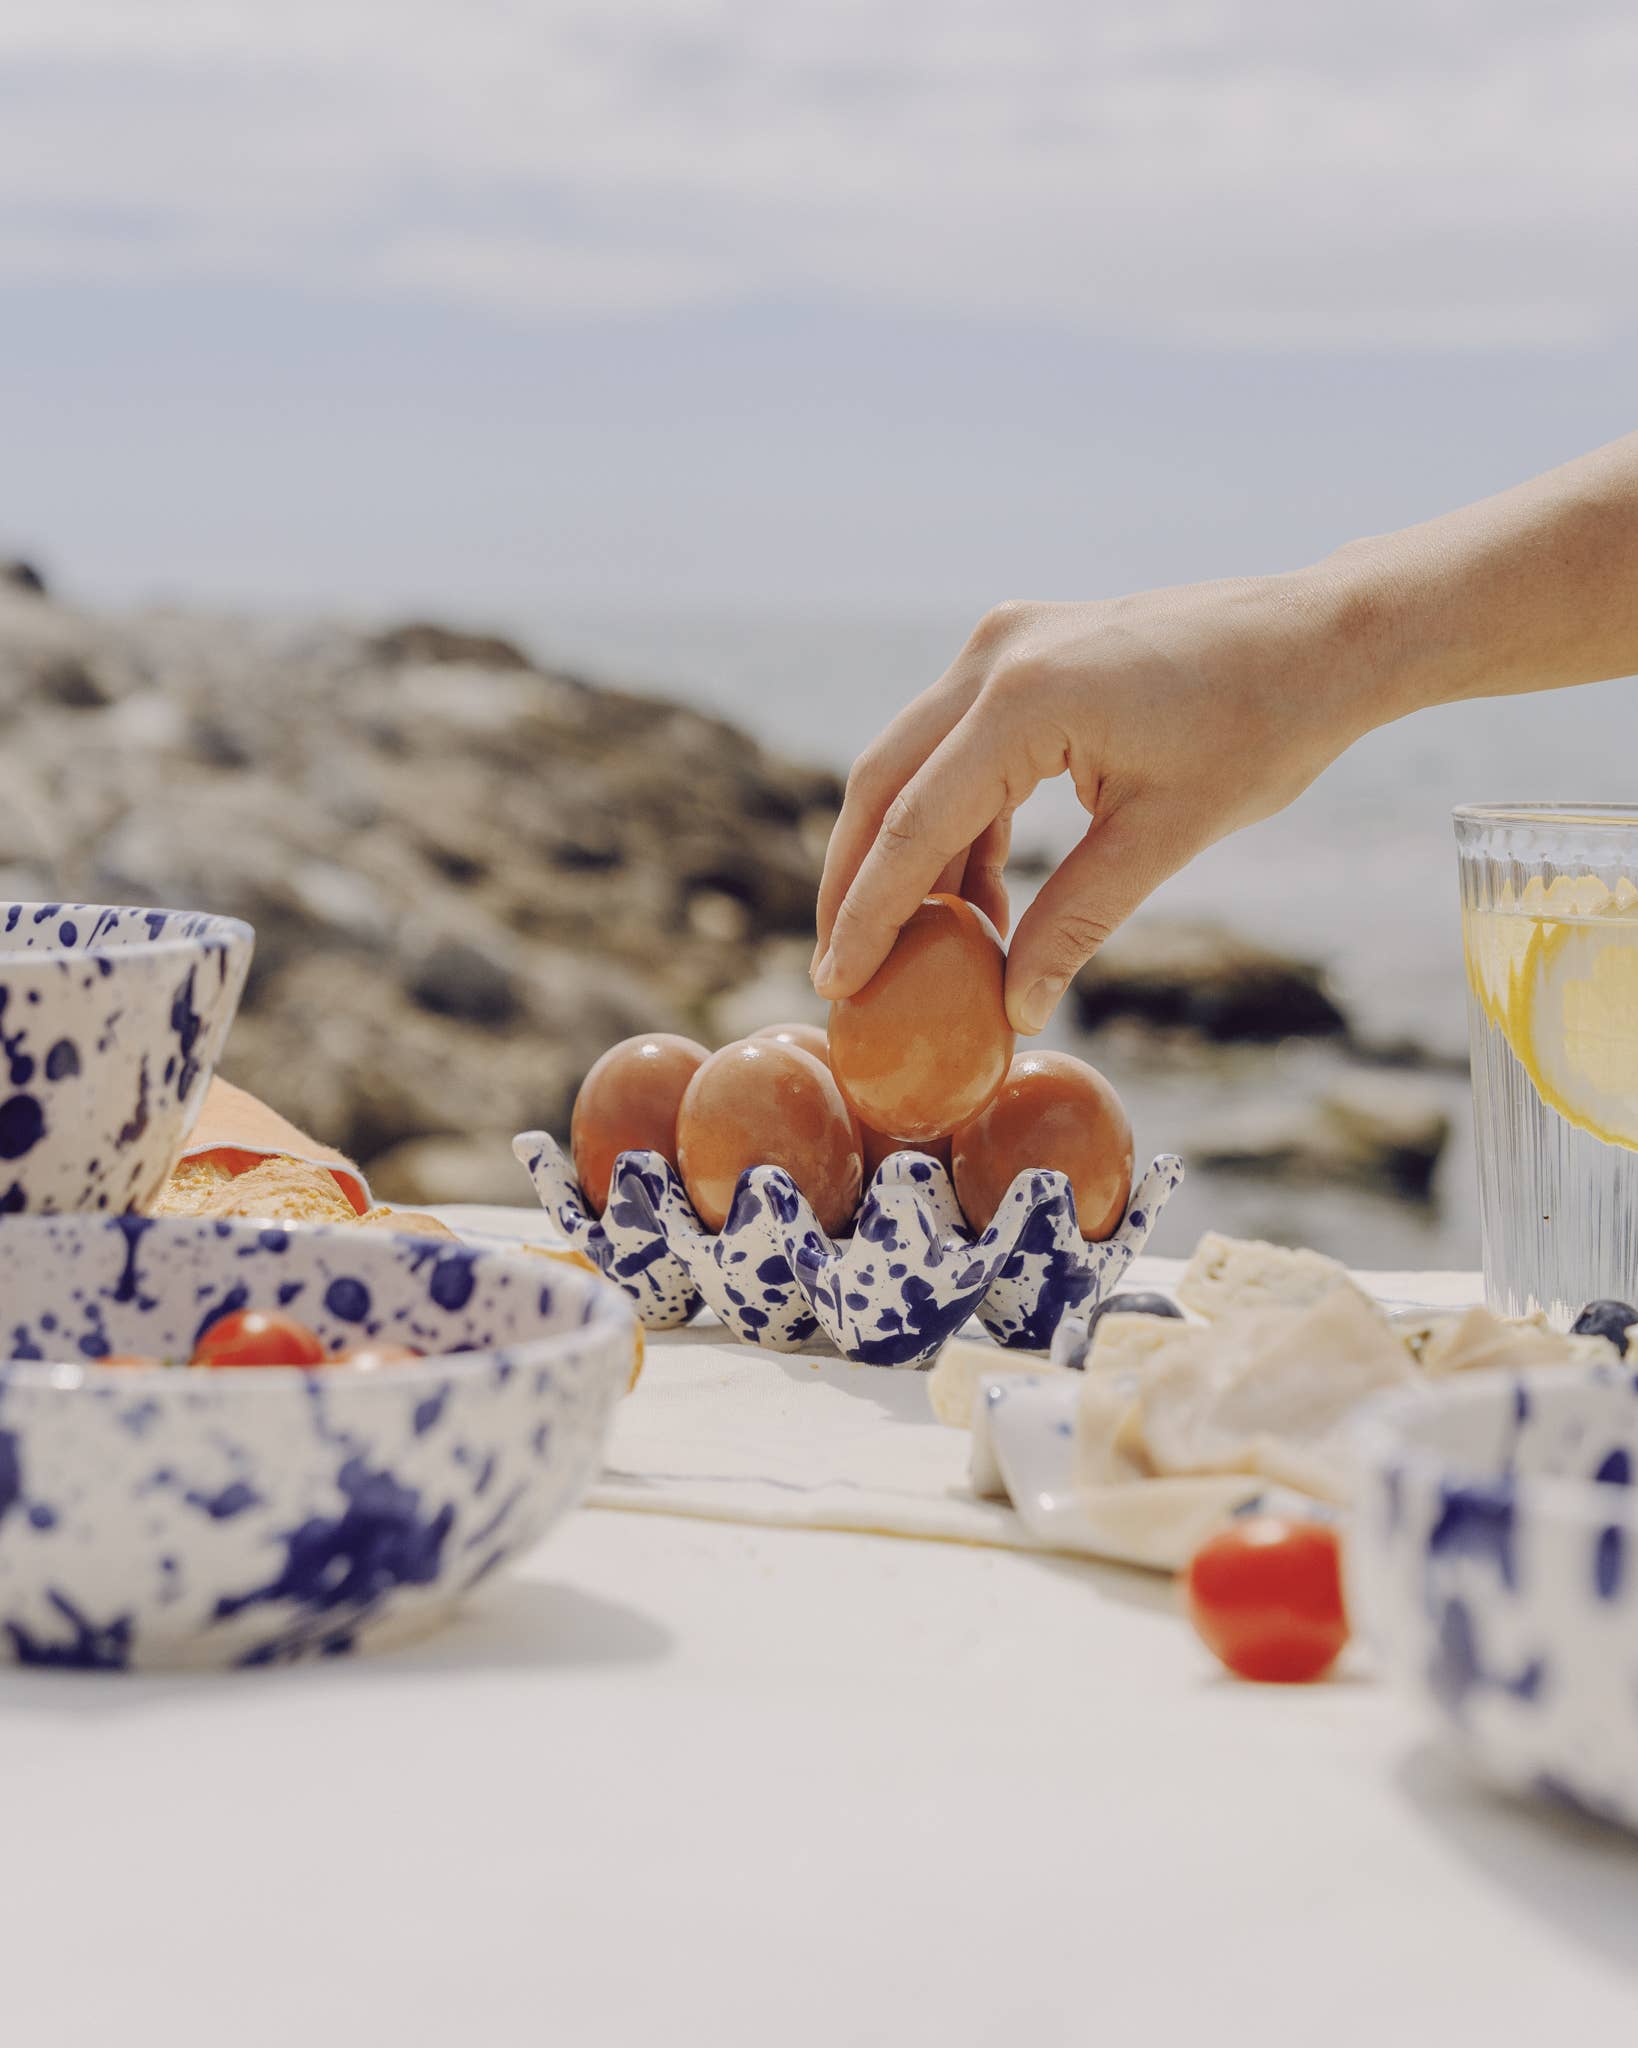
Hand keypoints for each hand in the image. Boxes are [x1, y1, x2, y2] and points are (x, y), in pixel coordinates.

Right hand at [811, 568, 1381, 1033]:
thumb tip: (1016, 1009)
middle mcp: (995, 657)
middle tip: (841, 967)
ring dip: (906, 854)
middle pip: (884, 783)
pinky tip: (976, 898)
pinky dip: (955, 820)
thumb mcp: (1165, 838)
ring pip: (913, 762)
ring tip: (912, 948)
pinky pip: (959, 746)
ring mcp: (1004, 645)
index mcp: (1026, 698)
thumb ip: (1076, 922)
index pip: (916, 823)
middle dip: (857, 880)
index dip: (868, 912)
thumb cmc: (1262, 728)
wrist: (1321, 637)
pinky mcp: (1023, 653)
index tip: (836, 980)